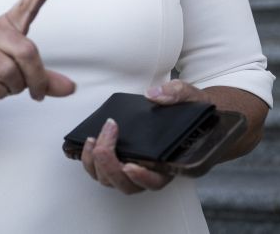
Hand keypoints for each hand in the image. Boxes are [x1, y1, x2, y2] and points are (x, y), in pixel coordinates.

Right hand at [0, 0, 74, 111]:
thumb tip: (70, 88)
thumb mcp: (19, 73)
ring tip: (4, 88)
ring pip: (7, 70)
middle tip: (35, 92)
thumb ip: (43, 79)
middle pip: (26, 51)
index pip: (25, 7)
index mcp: (5, 28)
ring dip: (12, 88)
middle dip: (35, 78)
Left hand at [80, 79, 208, 193]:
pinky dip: (90, 161)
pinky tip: (89, 141)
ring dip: (97, 164)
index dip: (142, 178)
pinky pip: (100, 171)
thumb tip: (153, 95)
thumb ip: (175, 94)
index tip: (130, 166)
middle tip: (106, 138)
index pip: (154, 182)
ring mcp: (132, 168)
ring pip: (110, 181)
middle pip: (126, 184)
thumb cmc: (190, 110)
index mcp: (169, 165)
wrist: (186, 109)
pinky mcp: (118, 160)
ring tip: (94, 139)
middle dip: (110, 164)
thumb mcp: (190, 96)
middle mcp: (149, 172)